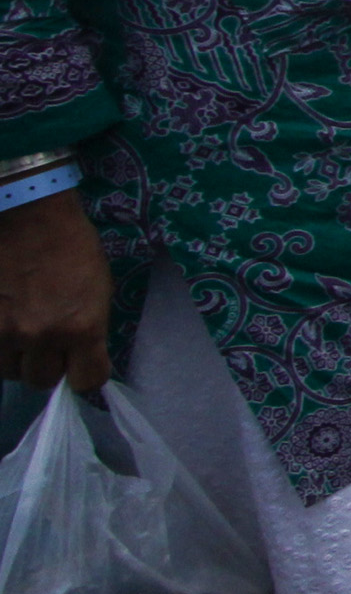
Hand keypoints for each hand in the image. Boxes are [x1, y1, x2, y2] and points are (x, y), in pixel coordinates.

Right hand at [0, 185, 116, 393]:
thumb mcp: (97, 287)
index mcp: (81, 326)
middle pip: (42, 381)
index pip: (88, 381)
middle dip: (46, 365)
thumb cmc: (70, 243)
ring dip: (15, 357)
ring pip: (8, 373)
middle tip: (45, 342)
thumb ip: (88, 328)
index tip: (80, 363)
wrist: (26, 212)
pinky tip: (2, 320)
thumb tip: (79, 358)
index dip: (84, 373)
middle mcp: (41, 336)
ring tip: (18, 328)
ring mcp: (3, 332)